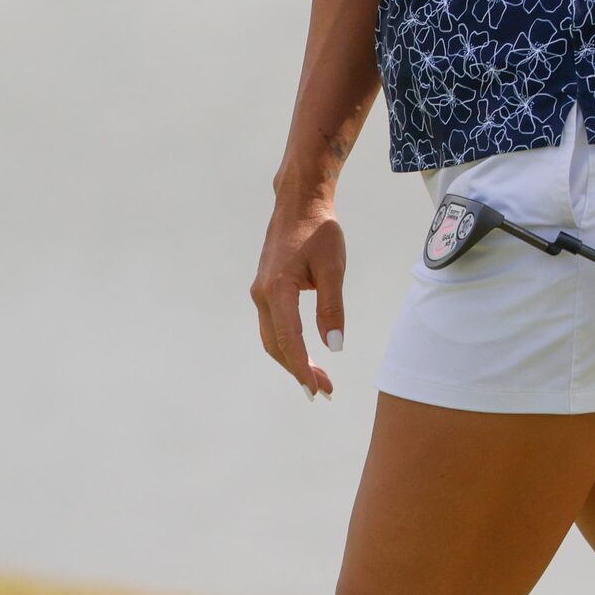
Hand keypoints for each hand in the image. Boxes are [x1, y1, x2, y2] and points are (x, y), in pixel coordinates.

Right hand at [251, 198, 345, 397]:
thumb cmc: (318, 232)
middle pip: (276, 345)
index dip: (302, 368)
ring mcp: (260, 292)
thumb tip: (334, 346)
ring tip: (317, 379)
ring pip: (272, 338)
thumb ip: (332, 307)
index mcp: (277, 289)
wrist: (298, 204)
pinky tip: (304, 355)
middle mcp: (262, 294)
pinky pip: (273, 326)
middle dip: (298, 370)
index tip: (316, 389)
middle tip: (323, 391)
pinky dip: (287, 345)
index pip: (289, 340)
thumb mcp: (333, 268)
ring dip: (292, 360)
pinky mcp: (265, 289)